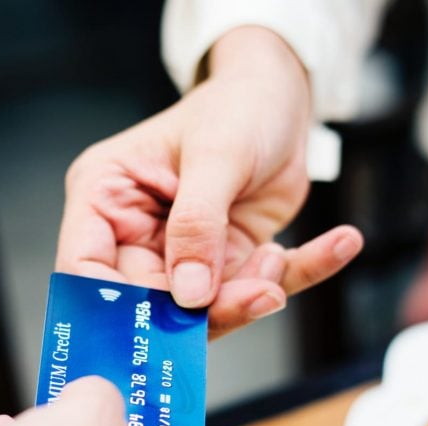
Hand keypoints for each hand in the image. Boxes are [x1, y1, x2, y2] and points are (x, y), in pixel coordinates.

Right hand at [58, 27, 361, 337]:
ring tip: (280, 262)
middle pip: (151, 303)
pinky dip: (302, 271)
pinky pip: (259, 285)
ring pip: (205, 308)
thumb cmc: (235, 105)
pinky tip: (341, 244)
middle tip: (256, 296)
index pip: (87, 270)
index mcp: (106, 198)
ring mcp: (183, 254)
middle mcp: (137, 234)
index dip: (115, 308)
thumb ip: (198, 225)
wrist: (282, 97)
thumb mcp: (216, 155)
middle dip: (205, 309)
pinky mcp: (229, 262)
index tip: (160, 325)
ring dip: (252, 295)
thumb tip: (189, 294)